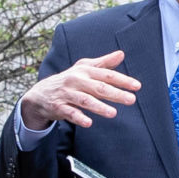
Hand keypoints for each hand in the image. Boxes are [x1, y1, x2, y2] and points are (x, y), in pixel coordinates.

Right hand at [17, 50, 139, 130]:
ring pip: (84, 100)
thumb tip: (121, 54)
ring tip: (113, 113)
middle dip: (115, 93)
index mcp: (84, 71)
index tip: (137, 86)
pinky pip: (69, 112)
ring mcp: (66, 93)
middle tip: (131, 100)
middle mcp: (76, 80)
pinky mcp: (58, 106)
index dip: (122, 80)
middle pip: (98, 87)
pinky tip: (89, 123)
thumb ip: (104, 63)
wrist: (41, 93)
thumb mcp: (84, 68)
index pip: (106, 75)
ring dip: (99, 106)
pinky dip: (79, 117)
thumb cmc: (69, 80)